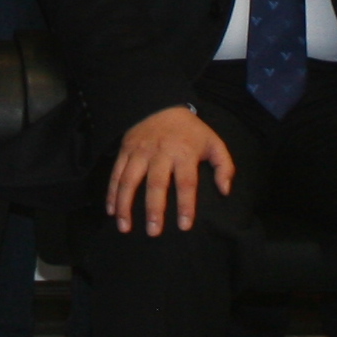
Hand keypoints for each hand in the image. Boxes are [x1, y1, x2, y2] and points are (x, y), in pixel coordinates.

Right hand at [106, 105, 234, 235]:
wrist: (161, 105)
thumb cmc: (190, 131)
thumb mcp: (213, 142)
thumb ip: (224, 166)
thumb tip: (225, 191)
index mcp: (184, 152)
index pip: (186, 182)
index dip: (186, 205)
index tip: (184, 226)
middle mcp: (160, 152)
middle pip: (156, 183)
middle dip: (154, 209)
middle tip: (153, 231)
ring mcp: (140, 151)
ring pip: (130, 180)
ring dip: (125, 205)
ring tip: (124, 227)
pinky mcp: (125, 150)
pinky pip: (116, 173)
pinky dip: (112, 193)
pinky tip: (111, 211)